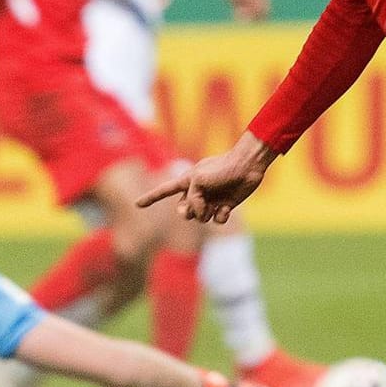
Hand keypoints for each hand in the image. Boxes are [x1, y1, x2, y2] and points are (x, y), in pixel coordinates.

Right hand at [138, 133, 275, 223]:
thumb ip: (191, 199)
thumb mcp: (198, 180)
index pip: (165, 191)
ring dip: (205, 215)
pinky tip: (227, 208)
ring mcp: (212, 199)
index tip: (137, 205)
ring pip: (200, 218)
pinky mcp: (226, 206)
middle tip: (198, 206)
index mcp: (188, 181)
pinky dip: (221, 216)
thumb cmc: (222, 168)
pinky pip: (217, 220)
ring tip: (214, 205)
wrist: (248, 166)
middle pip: (183, 211)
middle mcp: (198, 192)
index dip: (150, 198)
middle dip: (189, 212)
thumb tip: (197, 214)